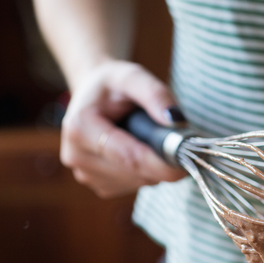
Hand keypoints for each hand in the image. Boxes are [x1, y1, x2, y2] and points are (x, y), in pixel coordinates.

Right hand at [60, 60, 185, 197]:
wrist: (93, 97)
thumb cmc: (113, 85)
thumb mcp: (133, 75)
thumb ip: (155, 95)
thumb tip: (176, 121)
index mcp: (81, 128)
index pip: (128, 157)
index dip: (160, 164)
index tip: (186, 163)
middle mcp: (77, 156)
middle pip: (135, 173)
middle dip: (162, 164)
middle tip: (180, 148)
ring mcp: (86, 174)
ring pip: (138, 182)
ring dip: (155, 168)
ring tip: (154, 142)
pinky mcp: (99, 185)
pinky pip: (135, 186)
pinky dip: (146, 173)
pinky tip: (141, 152)